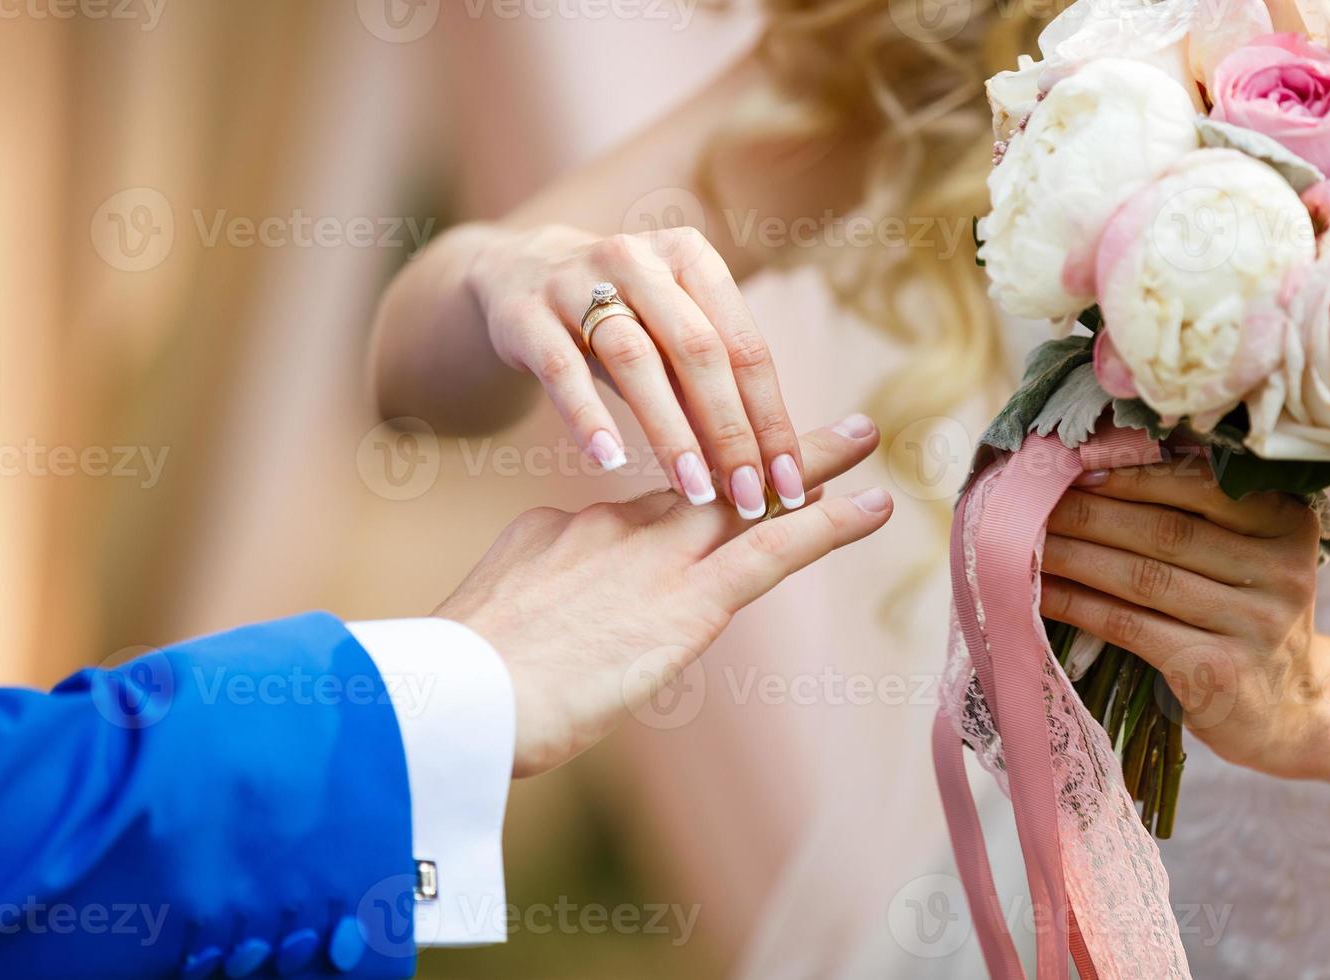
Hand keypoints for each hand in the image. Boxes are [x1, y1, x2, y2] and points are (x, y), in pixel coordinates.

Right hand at [436, 414, 889, 776]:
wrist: (454, 697)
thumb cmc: (458, 677)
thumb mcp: (493, 612)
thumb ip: (533, 591)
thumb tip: (548, 598)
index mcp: (567, 528)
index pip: (648, 503)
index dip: (695, 479)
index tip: (725, 465)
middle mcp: (618, 527)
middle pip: (706, 474)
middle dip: (764, 442)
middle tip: (817, 419)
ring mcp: (656, 560)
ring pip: (748, 498)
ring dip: (810, 464)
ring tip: (863, 435)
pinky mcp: (687, 605)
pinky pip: (772, 552)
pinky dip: (828, 526)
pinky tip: (874, 507)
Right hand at [469, 223, 803, 517]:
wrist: (516, 275)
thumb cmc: (618, 320)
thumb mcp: (668, 339)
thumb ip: (711, 392)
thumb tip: (770, 471)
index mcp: (690, 257)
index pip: (745, 346)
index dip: (771, 418)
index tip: (789, 482)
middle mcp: (637, 259)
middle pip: (698, 350)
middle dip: (730, 431)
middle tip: (749, 498)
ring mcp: (575, 281)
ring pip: (634, 359)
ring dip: (670, 431)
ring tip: (694, 489)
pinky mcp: (525, 313)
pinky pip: (561, 368)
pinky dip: (588, 416)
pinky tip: (611, 461)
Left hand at [1037, 454, 1325, 778]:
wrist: (1290, 711)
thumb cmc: (1245, 618)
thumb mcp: (1246, 559)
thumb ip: (1194, 518)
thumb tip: (1088, 477)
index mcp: (1286, 523)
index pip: (1198, 485)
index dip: (1129, 475)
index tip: (1072, 468)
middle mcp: (1280, 570)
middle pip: (1164, 530)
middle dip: (1089, 513)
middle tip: (1029, 502)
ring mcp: (1255, 624)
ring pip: (1143, 576)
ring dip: (1073, 556)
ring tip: (1020, 542)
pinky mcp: (1218, 672)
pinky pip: (1131, 626)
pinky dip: (1080, 605)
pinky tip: (1042, 593)